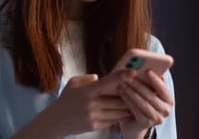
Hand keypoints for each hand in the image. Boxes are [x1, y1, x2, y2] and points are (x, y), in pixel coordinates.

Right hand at [21, 70, 136, 137]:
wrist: (57, 121)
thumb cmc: (66, 99)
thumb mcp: (73, 83)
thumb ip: (88, 78)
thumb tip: (100, 77)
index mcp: (87, 91)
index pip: (107, 82)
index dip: (121, 77)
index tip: (133, 72)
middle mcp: (91, 104)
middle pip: (117, 99)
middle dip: (130, 94)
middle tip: (141, 88)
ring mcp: (94, 116)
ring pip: (118, 111)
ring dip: (129, 106)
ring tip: (139, 100)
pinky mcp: (96, 126)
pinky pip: (113, 120)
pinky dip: (122, 116)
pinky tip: (128, 112)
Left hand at [118, 70, 173, 138]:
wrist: (136, 122)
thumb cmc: (144, 101)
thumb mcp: (149, 91)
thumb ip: (151, 82)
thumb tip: (151, 68)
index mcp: (169, 100)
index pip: (163, 89)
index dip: (155, 80)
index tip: (147, 71)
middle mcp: (166, 110)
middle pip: (151, 96)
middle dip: (139, 85)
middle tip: (128, 76)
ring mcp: (157, 119)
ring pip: (143, 103)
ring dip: (131, 92)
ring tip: (122, 83)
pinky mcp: (146, 124)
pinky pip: (136, 110)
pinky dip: (128, 101)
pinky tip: (122, 93)